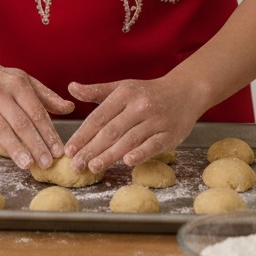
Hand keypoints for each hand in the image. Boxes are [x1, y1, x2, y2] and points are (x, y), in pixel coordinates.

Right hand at [0, 57, 74, 169]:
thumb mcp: (24, 81)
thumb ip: (46, 96)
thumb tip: (70, 108)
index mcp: (18, 85)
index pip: (37, 112)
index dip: (48, 133)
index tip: (58, 151)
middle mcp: (0, 93)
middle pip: (20, 122)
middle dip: (35, 144)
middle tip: (47, 163)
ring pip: (0, 127)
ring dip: (15, 147)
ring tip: (27, 164)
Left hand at [63, 75, 201, 172]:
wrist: (185, 92)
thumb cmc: (148, 93)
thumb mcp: (122, 87)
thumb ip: (96, 91)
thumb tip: (71, 88)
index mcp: (125, 94)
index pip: (99, 117)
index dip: (83, 134)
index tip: (69, 150)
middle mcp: (140, 106)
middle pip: (111, 131)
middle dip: (91, 149)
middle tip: (76, 165)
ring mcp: (156, 120)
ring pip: (129, 140)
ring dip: (110, 155)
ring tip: (93, 167)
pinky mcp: (170, 134)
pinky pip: (153, 145)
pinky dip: (141, 153)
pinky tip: (127, 162)